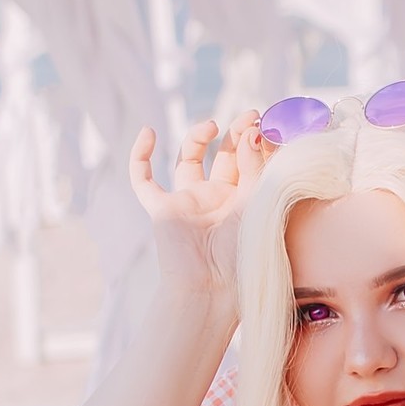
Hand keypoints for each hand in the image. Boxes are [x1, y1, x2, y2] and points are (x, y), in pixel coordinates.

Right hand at [128, 110, 270, 296]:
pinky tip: (148, 133)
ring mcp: (189, 203)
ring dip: (198, 138)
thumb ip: (256, 168)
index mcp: (245, 203)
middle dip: (236, 134)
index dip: (256, 141)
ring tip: (212, 126)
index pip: (250, 162)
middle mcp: (218, 200)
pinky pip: (143, 181)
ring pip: (188, 161)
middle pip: (224, 156)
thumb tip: (253, 130)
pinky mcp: (162, 210)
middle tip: (249, 116)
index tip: (264, 123)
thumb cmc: (242, 257)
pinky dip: (140, 156)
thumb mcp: (256, 206)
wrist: (212, 289)